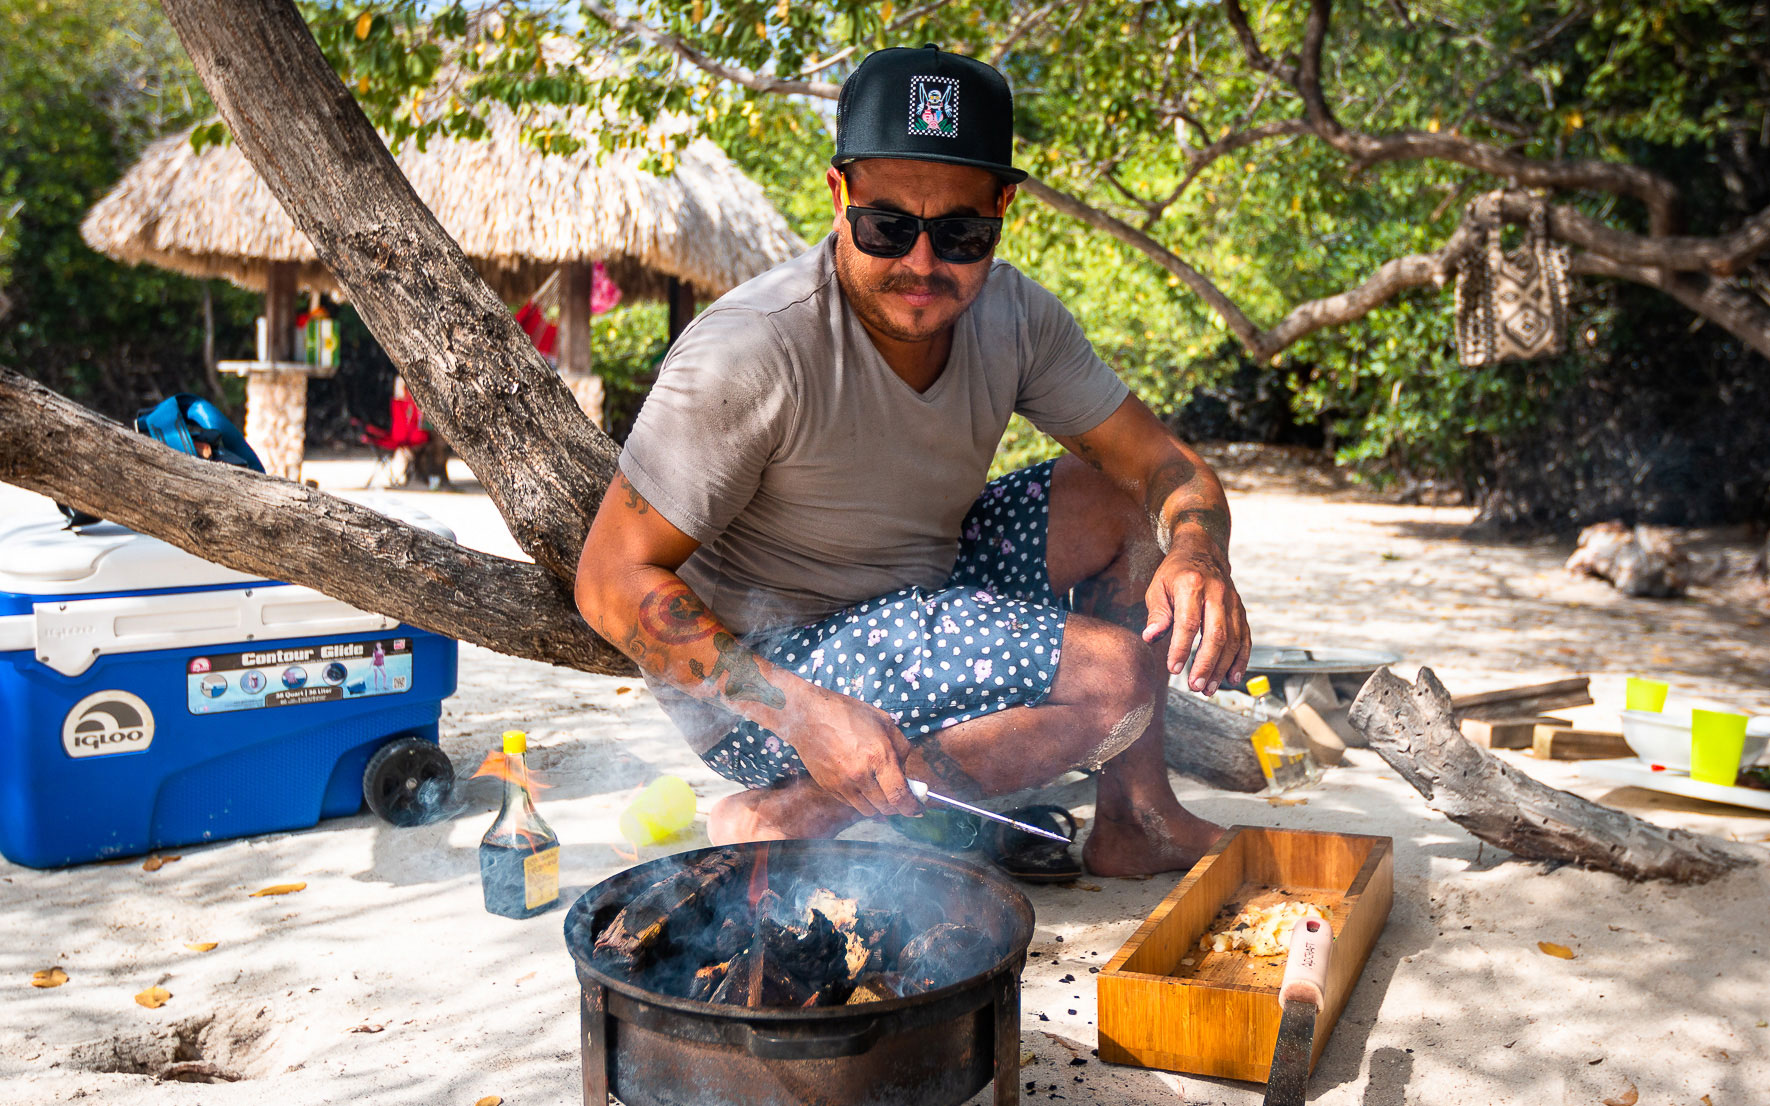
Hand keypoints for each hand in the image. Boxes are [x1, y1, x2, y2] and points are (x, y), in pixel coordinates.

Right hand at [780, 685, 922, 818]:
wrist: (809, 716)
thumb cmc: (848, 714)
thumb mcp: (884, 723)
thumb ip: (901, 749)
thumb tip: (907, 773)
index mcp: (878, 756)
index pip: (899, 796)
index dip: (912, 808)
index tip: (918, 810)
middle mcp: (861, 775)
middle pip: (886, 808)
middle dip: (897, 806)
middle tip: (900, 796)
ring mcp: (843, 784)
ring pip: (868, 811)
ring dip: (879, 806)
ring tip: (881, 790)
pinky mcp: (829, 787)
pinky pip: (851, 804)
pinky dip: (862, 800)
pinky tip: (862, 784)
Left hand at [1140, 529, 1250, 694]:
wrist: (1201, 551)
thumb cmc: (1175, 573)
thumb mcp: (1158, 587)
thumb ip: (1157, 614)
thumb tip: (1150, 637)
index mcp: (1192, 585)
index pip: (1188, 622)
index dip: (1181, 648)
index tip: (1173, 669)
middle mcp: (1217, 593)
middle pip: (1216, 634)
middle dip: (1206, 664)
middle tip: (1195, 685)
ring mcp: (1232, 602)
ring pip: (1233, 640)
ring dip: (1222, 667)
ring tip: (1208, 689)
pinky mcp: (1241, 610)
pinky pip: (1245, 638)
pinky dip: (1241, 660)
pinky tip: (1232, 678)